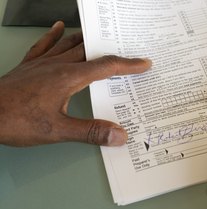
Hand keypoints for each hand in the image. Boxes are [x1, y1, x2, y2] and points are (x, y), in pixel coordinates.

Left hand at [0, 21, 151, 146]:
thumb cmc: (15, 120)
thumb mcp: (57, 131)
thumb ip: (90, 131)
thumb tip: (119, 135)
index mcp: (69, 77)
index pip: (106, 66)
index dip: (128, 65)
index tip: (144, 63)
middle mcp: (58, 65)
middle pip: (92, 52)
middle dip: (113, 53)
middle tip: (128, 52)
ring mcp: (42, 63)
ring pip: (71, 45)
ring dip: (89, 42)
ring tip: (103, 39)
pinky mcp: (30, 66)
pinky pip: (45, 45)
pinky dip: (55, 35)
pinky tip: (60, 27)